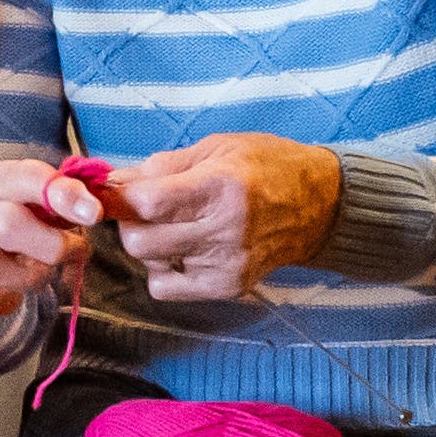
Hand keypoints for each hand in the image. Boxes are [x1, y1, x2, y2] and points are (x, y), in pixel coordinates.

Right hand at [0, 155, 103, 325]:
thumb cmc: (8, 218)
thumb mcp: (33, 199)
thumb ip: (63, 199)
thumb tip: (93, 207)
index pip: (28, 177)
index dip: (63, 195)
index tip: (93, 214)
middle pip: (7, 224)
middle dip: (53, 245)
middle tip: (76, 252)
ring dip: (28, 276)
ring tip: (41, 274)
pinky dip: (4, 303)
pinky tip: (9, 293)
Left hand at [99, 136, 341, 301]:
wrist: (320, 204)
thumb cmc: (266, 166)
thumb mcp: (217, 148)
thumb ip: (163, 166)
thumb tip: (116, 182)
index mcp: (220, 187)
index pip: (147, 203)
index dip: (120, 198)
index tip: (116, 191)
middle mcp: (224, 230)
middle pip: (140, 241)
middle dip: (131, 222)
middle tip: (145, 208)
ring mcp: (227, 264)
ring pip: (150, 264)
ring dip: (150, 245)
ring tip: (175, 226)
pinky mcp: (228, 287)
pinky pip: (166, 288)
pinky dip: (165, 270)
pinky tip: (185, 251)